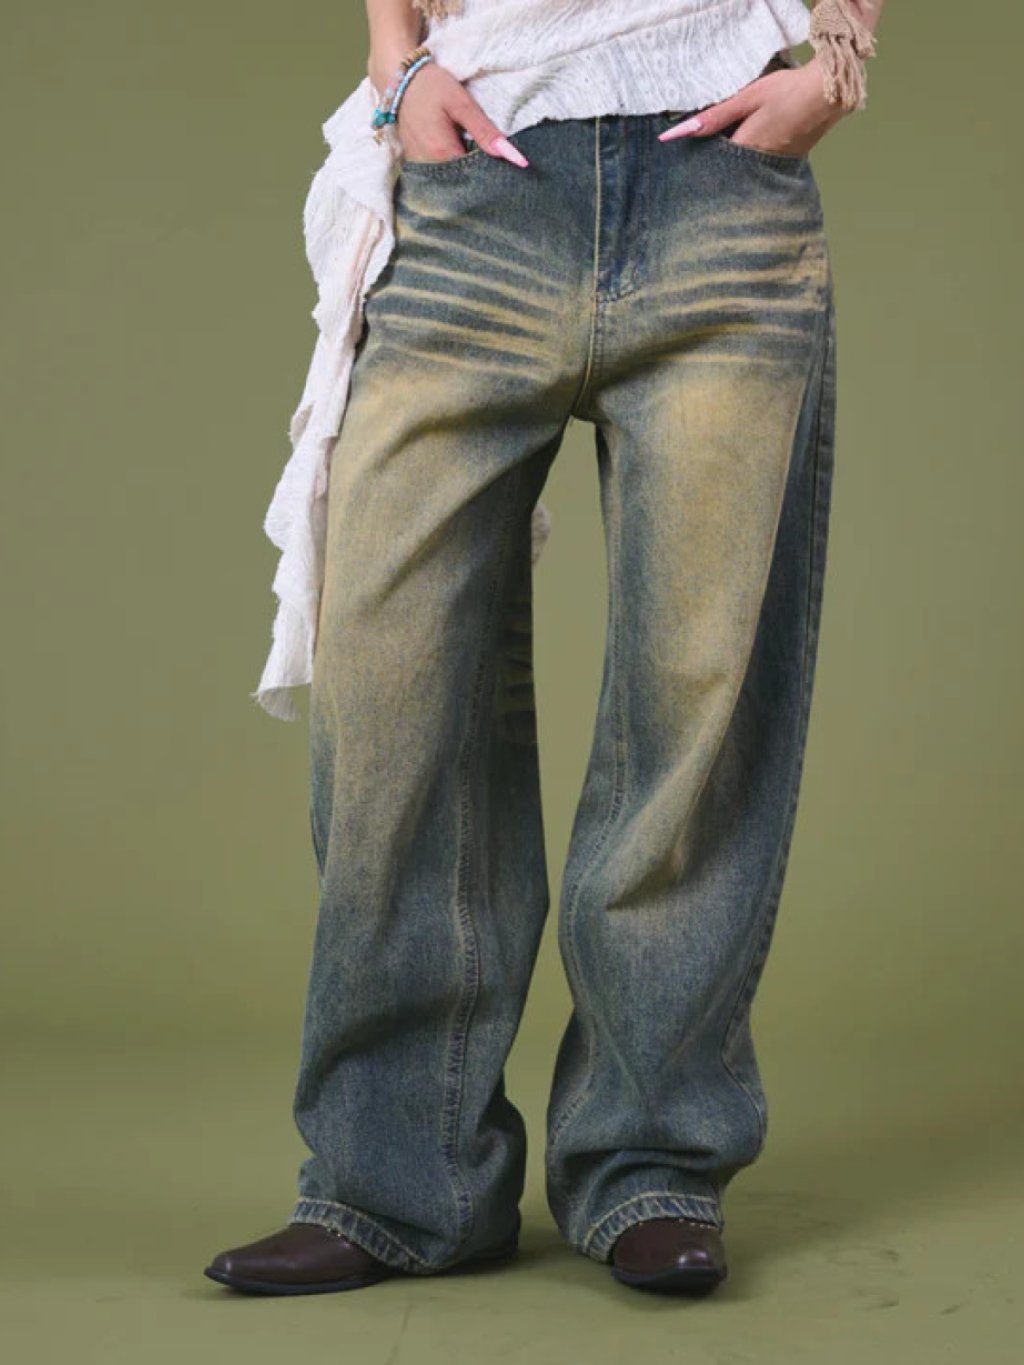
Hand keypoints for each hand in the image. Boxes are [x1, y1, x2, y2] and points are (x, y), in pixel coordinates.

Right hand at [368, 54, 527, 166]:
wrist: (399, 78)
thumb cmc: (431, 87)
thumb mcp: (462, 104)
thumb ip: (486, 132)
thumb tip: (515, 158)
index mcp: (443, 154)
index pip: (475, 179)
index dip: (492, 175)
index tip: (505, 170)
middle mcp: (429, 166)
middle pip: (462, 182)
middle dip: (479, 176)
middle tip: (495, 164)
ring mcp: (420, 165)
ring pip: (451, 179)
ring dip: (466, 173)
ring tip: (478, 159)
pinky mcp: (416, 160)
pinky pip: (439, 173)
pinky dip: (453, 169)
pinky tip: (461, 157)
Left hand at [659, 56, 847, 157]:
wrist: (829, 92)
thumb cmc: (787, 91)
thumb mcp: (747, 98)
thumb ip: (715, 117)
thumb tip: (679, 132)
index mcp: (746, 150)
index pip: (712, 167)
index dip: (698, 165)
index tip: (686, 165)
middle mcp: (759, 165)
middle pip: (728, 174)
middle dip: (714, 172)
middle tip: (698, 169)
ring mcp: (775, 166)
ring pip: (744, 173)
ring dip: (732, 169)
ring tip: (721, 162)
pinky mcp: (787, 162)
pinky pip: (760, 169)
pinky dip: (750, 164)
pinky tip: (746, 156)